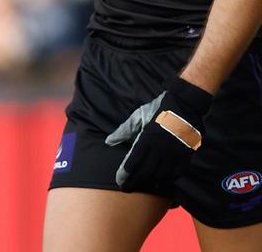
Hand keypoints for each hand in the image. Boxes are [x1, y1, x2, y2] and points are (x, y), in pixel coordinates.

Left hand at [105, 78, 211, 193]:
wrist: (185, 106)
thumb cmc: (158, 111)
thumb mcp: (138, 117)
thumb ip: (124, 131)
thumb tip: (109, 141)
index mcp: (147, 139)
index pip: (134, 162)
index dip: (126, 173)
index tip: (119, 181)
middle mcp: (161, 150)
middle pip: (146, 172)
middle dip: (135, 182)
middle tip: (126, 189)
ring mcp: (174, 154)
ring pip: (161, 176)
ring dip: (150, 183)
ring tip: (141, 188)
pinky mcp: (185, 156)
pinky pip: (176, 173)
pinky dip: (167, 180)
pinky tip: (160, 183)